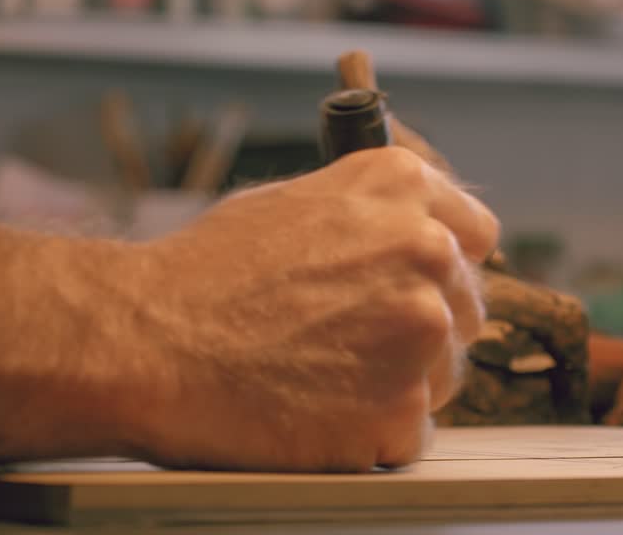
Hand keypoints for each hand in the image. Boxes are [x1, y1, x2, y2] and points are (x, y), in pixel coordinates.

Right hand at [120, 146, 498, 471]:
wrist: (148, 340)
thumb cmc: (204, 273)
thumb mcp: (295, 201)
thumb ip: (371, 212)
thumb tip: (410, 231)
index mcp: (402, 188)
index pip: (475, 234)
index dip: (442, 268)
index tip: (420, 289)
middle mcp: (425, 250)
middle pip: (464, 309)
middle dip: (420, 330)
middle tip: (348, 343)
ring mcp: (419, 331)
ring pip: (444, 373)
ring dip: (399, 384)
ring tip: (322, 376)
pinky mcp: (401, 408)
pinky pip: (413, 433)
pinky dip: (374, 434)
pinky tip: (319, 412)